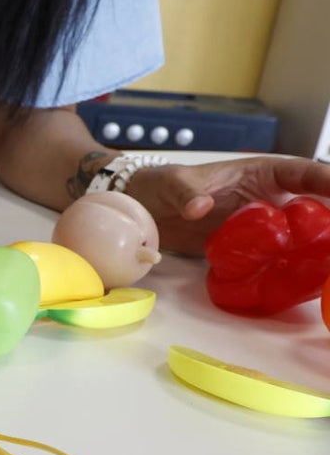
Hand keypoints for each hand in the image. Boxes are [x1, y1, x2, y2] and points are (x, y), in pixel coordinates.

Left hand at [125, 156, 329, 256]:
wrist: (142, 211)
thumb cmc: (161, 185)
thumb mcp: (172, 183)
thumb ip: (187, 193)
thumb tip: (199, 209)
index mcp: (260, 174)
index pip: (304, 173)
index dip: (328, 181)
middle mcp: (268, 200)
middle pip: (313, 208)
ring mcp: (260, 227)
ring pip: (299, 235)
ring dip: (317, 248)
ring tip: (328, 266)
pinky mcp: (246, 250)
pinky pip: (273, 257)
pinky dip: (288, 267)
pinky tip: (301, 281)